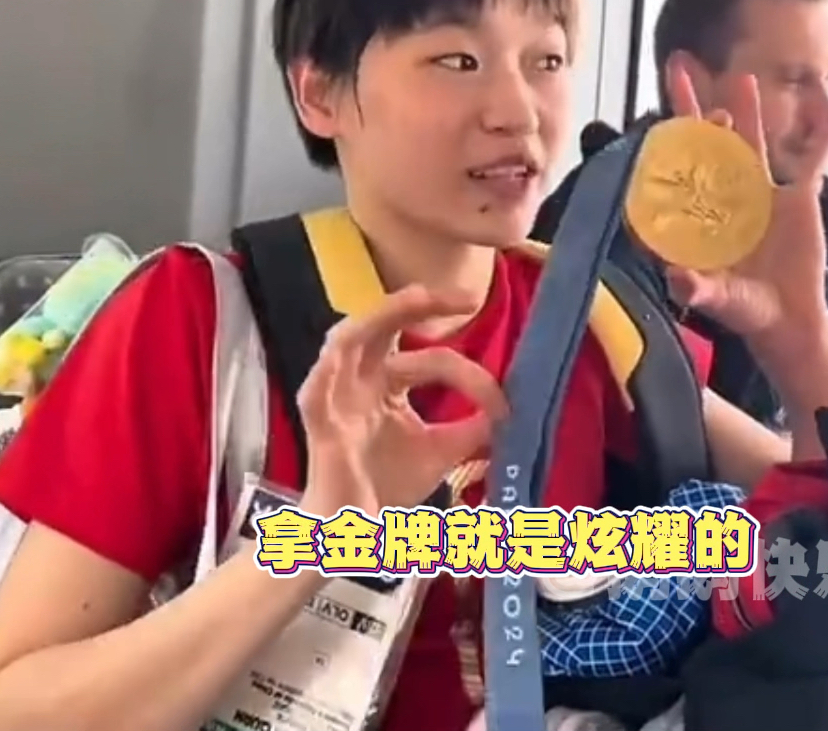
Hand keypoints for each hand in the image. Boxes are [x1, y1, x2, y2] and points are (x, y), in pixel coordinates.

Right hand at [296, 284, 507, 515]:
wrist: (355, 531)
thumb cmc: (388, 487)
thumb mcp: (443, 450)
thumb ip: (473, 427)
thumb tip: (508, 409)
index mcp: (388, 384)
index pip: (434, 359)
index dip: (472, 376)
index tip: (502, 406)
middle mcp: (362, 379)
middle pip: (386, 324)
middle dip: (423, 302)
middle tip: (466, 297)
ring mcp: (337, 394)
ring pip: (349, 336)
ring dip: (382, 313)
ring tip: (418, 298)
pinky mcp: (319, 417)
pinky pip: (319, 379)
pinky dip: (334, 358)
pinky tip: (352, 342)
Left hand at [663, 68, 827, 346]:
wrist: (787, 319)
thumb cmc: (744, 310)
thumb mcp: (718, 299)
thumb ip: (696, 288)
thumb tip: (675, 277)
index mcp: (700, 214)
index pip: (677, 171)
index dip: (665, 145)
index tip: (653, 124)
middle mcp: (725, 196)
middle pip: (706, 142)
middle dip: (691, 106)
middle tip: (677, 67)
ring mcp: (761, 192)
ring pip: (750, 140)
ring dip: (746, 109)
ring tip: (739, 77)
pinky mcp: (799, 194)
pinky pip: (814, 153)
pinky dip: (822, 126)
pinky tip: (823, 96)